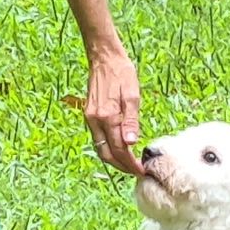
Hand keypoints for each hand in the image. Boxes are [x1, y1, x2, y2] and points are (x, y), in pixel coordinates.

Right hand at [78, 46, 143, 173]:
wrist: (103, 58)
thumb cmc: (121, 73)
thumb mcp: (133, 95)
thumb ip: (131, 120)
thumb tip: (131, 142)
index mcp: (107, 116)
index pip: (119, 149)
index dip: (130, 163)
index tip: (141, 170)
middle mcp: (95, 120)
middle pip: (106, 154)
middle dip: (121, 166)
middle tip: (136, 171)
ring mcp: (90, 118)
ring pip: (100, 148)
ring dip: (114, 160)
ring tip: (129, 164)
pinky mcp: (89, 115)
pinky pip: (97, 139)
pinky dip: (108, 148)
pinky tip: (119, 149)